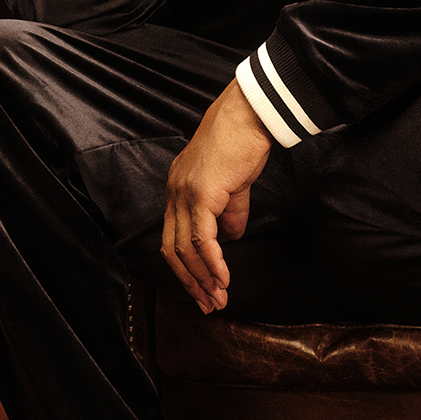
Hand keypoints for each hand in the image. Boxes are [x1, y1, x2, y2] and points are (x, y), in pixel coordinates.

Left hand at [161, 80, 272, 311]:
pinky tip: (223, 278)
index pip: (172, 238)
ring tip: (219, 298)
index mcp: (177, 190)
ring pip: (185, 248)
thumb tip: (230, 239)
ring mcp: (184, 193)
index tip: (202, 289)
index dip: (186, 267)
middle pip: (171, 249)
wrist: (249, 115)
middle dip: (190, 281)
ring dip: (202, 278)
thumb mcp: (234, 185)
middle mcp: (174, 193)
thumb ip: (230, 213)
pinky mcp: (201, 194)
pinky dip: (213, 263)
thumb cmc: (242, 142)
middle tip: (207, 304)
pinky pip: (203, 239)